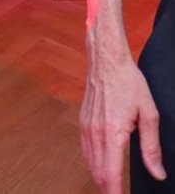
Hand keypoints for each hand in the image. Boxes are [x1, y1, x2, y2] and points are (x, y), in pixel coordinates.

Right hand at [80, 54, 164, 191]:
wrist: (107, 60)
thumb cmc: (127, 81)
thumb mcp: (149, 114)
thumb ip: (152, 147)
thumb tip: (157, 172)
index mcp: (113, 133)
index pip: (111, 174)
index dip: (115, 193)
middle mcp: (96, 133)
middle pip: (98, 173)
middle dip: (107, 189)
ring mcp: (86, 127)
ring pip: (90, 164)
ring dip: (100, 178)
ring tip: (112, 187)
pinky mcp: (83, 122)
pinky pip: (85, 150)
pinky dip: (93, 163)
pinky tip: (101, 166)